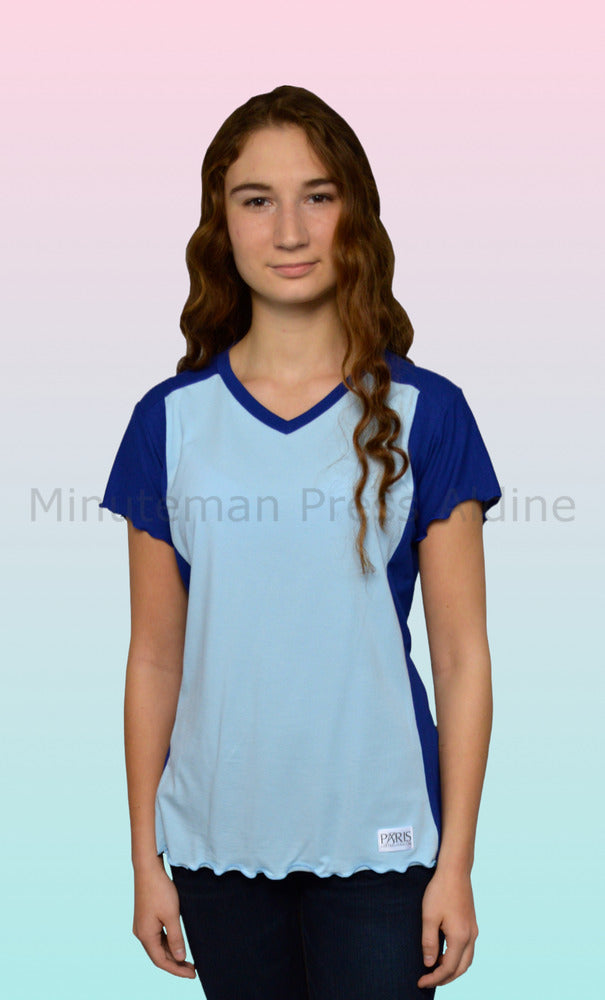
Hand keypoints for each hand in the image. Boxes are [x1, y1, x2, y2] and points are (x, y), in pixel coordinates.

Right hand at [133, 857, 195, 978]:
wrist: (148, 869)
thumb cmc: (160, 890)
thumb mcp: (172, 915)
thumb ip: (176, 938)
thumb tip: (180, 957)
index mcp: (145, 935)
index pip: (161, 961)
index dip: (177, 970)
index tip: (193, 974)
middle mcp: (141, 933)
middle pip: (159, 956)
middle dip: (176, 964)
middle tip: (193, 969)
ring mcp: (142, 926)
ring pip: (158, 947)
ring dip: (172, 954)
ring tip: (188, 960)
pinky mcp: (145, 918)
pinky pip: (157, 937)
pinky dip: (168, 943)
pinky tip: (178, 944)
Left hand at [417, 866, 478, 988]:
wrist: (455, 871)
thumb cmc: (440, 891)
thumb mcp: (429, 917)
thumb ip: (429, 943)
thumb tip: (429, 964)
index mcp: (460, 937)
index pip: (448, 968)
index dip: (434, 978)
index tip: (421, 982)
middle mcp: (471, 937)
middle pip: (460, 968)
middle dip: (445, 978)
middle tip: (428, 980)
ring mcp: (473, 931)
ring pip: (466, 960)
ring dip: (452, 969)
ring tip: (435, 970)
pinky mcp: (472, 924)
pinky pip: (467, 950)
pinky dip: (457, 958)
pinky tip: (444, 954)